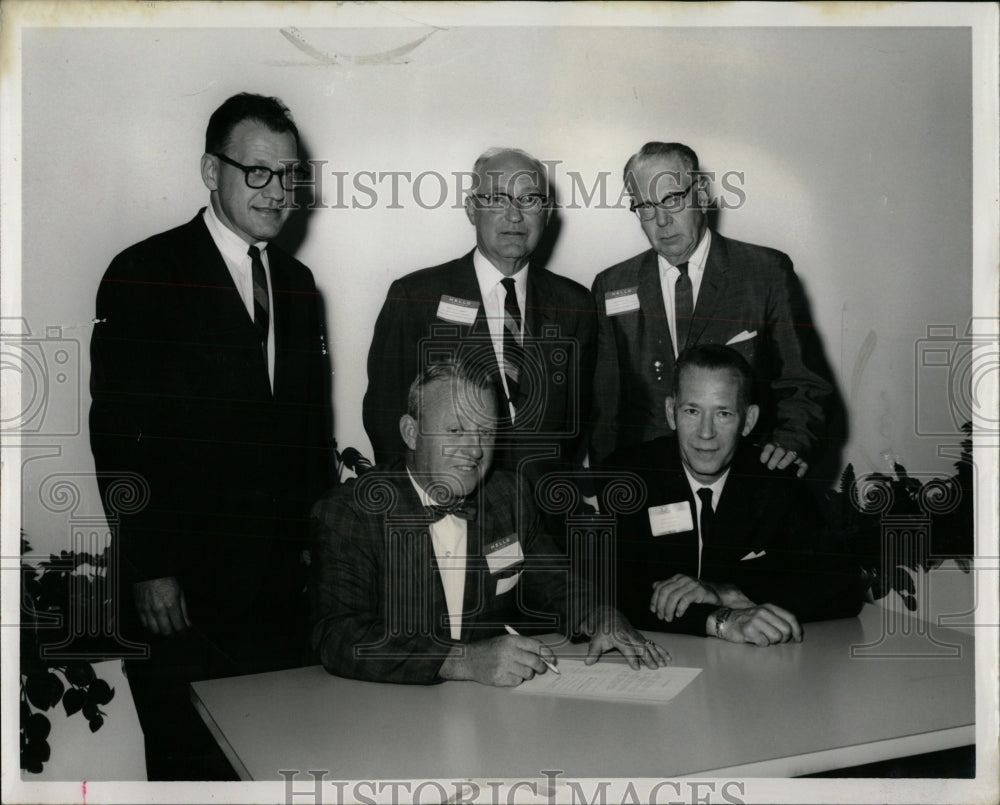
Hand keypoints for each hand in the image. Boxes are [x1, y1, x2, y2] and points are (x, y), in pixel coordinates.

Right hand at [132, 576, 190, 635]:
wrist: (149, 571)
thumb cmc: (165, 578)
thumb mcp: (180, 591)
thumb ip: (184, 609)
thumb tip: (187, 622)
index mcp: (171, 604)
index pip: (178, 626)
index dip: (183, 633)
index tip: (185, 635)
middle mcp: (158, 609)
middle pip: (166, 631)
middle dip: (173, 635)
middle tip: (176, 633)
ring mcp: (147, 610)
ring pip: (154, 630)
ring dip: (162, 632)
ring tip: (167, 629)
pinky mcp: (139, 609)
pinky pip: (144, 624)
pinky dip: (151, 626)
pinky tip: (157, 623)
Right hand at [439, 635, 556, 686]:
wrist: (469, 659)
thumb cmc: (490, 649)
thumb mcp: (505, 641)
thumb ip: (523, 646)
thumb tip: (544, 656)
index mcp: (511, 640)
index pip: (536, 646)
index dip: (547, 654)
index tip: (551, 659)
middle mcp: (509, 652)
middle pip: (535, 662)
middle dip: (541, 667)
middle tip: (541, 669)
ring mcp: (504, 666)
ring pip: (528, 674)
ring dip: (527, 674)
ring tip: (519, 670)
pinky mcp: (500, 678)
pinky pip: (518, 682)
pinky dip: (517, 680)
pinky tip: (508, 674)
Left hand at [583, 605, 670, 669]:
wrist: (608, 615)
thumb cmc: (602, 629)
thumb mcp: (595, 639)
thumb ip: (593, 652)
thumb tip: (588, 663)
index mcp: (619, 636)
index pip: (627, 648)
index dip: (632, 658)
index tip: (637, 668)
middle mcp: (629, 635)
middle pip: (640, 646)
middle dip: (648, 657)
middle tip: (654, 667)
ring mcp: (636, 635)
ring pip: (648, 645)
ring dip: (657, 654)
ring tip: (664, 664)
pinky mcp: (640, 636)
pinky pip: (652, 643)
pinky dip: (660, 649)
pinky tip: (667, 656)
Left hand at [650, 575, 753, 621]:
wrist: (717, 593)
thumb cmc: (697, 593)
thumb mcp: (681, 588)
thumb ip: (669, 587)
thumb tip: (654, 586)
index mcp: (677, 578)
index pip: (660, 587)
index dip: (654, 599)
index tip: (653, 610)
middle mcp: (683, 579)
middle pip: (665, 592)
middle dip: (660, 606)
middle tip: (661, 617)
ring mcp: (691, 584)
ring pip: (674, 596)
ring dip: (669, 609)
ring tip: (669, 618)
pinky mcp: (699, 591)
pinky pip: (685, 599)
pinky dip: (680, 608)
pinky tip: (679, 614)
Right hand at [713, 604, 801, 645]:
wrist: (726, 621)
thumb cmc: (749, 621)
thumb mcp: (765, 615)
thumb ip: (779, 620)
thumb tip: (797, 634)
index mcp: (770, 607)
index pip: (791, 618)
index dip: (797, 630)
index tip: (798, 639)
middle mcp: (763, 611)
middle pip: (786, 630)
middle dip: (784, 639)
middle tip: (775, 640)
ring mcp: (755, 620)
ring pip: (776, 638)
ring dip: (771, 641)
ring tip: (763, 637)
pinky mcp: (748, 630)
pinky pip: (764, 643)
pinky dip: (761, 644)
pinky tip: (755, 639)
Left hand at [759, 443, 807, 477]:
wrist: (800, 439)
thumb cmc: (781, 447)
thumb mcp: (773, 446)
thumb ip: (765, 449)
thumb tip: (753, 447)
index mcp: (777, 445)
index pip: (770, 446)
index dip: (766, 453)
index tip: (762, 461)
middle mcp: (786, 448)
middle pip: (780, 451)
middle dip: (775, 458)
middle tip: (770, 467)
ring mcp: (796, 453)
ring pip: (792, 455)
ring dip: (786, 460)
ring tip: (780, 466)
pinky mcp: (804, 460)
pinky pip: (804, 464)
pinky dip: (802, 470)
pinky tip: (798, 475)